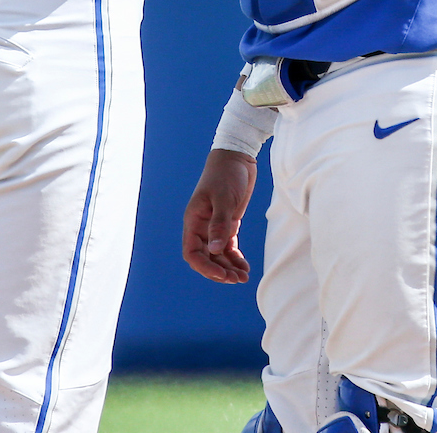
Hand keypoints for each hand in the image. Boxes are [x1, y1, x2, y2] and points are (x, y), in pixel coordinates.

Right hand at [182, 148, 256, 283]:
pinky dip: (235, 258)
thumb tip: (214, 251)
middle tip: (237, 280)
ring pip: (218, 255)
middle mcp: (202, 226)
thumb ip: (219, 224)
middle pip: (206, 258)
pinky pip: (228, 247)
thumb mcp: (224, 198)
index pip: (192, 252)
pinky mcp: (228, 223)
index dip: (204, 267)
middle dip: (220, 271)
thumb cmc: (226, 174)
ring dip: (229, 267)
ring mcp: (214, 226)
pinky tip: (245, 267)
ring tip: (244, 277)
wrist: (237, 157)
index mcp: (194, 220)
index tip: (222, 274)